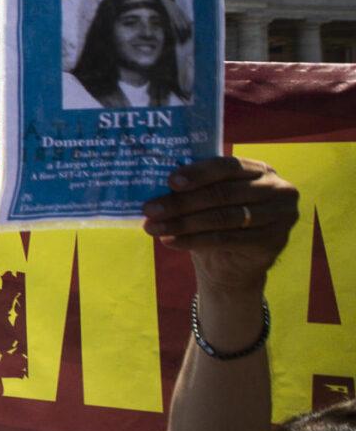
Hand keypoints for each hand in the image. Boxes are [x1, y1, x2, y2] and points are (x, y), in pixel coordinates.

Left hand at [143, 156, 299, 293]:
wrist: (234, 264)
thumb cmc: (217, 221)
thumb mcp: (208, 199)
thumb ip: (193, 187)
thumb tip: (152, 181)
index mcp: (260, 169)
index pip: (227, 166)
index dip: (198, 173)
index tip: (170, 182)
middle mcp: (277, 189)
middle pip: (223, 193)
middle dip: (182, 202)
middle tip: (150, 209)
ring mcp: (281, 216)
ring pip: (224, 217)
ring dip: (183, 223)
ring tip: (153, 227)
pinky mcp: (274, 241)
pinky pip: (227, 239)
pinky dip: (194, 240)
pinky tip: (170, 241)